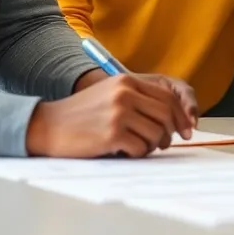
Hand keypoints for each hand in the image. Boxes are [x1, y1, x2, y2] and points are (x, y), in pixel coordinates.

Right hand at [26, 73, 196, 157]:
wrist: (48, 125)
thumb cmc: (81, 114)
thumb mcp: (110, 94)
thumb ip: (138, 99)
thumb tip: (171, 117)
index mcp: (126, 81)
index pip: (167, 96)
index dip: (180, 115)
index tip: (185, 129)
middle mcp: (125, 94)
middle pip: (166, 114)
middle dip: (170, 132)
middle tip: (165, 143)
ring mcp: (119, 113)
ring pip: (155, 133)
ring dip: (151, 145)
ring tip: (138, 147)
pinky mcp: (112, 134)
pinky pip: (140, 148)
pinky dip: (137, 153)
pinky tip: (124, 151)